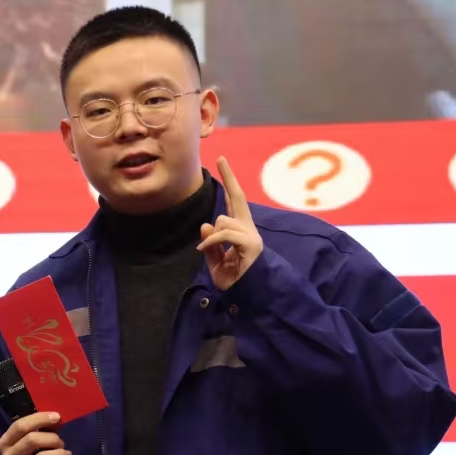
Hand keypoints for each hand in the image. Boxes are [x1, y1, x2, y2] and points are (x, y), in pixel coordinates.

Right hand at [0, 412, 70, 454]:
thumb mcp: (28, 444)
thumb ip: (37, 430)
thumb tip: (55, 418)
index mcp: (4, 444)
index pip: (20, 426)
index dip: (40, 419)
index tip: (57, 417)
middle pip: (31, 440)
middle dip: (52, 439)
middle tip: (62, 443)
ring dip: (59, 454)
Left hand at [199, 157, 263, 290]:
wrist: (248, 296)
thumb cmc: (233, 280)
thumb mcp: (215, 262)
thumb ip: (211, 245)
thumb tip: (205, 225)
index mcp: (239, 231)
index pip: (233, 202)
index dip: (228, 184)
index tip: (221, 163)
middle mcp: (247, 229)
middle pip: (238, 197)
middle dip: (229, 177)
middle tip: (220, 158)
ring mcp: (251, 236)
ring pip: (223, 221)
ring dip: (213, 236)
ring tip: (209, 252)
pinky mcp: (251, 245)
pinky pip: (225, 234)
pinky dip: (212, 242)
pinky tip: (204, 251)